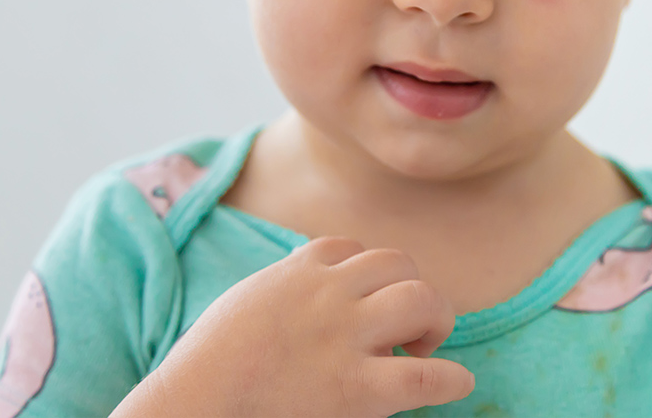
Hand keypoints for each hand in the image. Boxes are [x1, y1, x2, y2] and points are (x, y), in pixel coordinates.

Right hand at [118, 236, 474, 417]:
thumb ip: (281, 291)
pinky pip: (425, 376)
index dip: (367, 274)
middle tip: (407, 329)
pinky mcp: (355, 388)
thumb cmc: (207, 366)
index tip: (367, 301)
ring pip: (420, 299)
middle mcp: (327, 295)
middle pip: (398, 262)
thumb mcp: (245, 302)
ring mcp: (344, 338)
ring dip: (434, 319)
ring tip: (423, 348)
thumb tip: (302, 296)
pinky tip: (457, 383)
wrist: (194, 403)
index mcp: (296, 273)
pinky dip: (451, 378)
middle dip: (412, 289)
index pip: (350, 248)